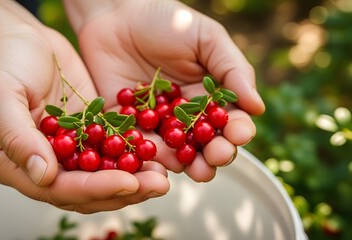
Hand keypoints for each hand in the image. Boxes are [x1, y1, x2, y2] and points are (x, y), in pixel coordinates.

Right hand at [0, 6, 168, 211]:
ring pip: (102, 175)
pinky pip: (110, 149)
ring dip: (133, 179)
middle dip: (122, 190)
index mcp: (17, 163)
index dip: (94, 189)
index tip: (127, 183)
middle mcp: (45, 163)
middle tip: (157, 185)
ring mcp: (67, 149)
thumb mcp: (0, 95)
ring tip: (162, 176)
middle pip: (85, 190)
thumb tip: (44, 176)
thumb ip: (18, 137)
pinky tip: (154, 154)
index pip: (57, 188)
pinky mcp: (87, 131)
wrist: (16, 38)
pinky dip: (131, 156)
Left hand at [65, 0, 265, 181]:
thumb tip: (258, 107)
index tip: (239, 134)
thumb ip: (232, 70)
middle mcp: (185, 115)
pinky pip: (141, 147)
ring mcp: (157, 123)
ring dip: (189, 164)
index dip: (236, 130)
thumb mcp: (206, 38)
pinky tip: (163, 164)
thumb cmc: (166, 21)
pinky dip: (152, 159)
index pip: (228, 120)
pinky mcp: (128, 126)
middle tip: (219, 156)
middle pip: (205, 143)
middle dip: (216, 153)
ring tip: (200, 171)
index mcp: (208, 95)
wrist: (115, 14)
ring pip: (177, 152)